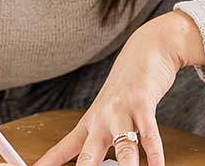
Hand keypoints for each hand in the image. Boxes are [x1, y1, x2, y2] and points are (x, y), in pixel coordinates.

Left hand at [33, 10, 204, 165]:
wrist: (146, 49)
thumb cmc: (127, 85)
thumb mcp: (109, 110)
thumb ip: (104, 136)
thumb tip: (101, 161)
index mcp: (91, 121)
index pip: (65, 148)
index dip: (49, 162)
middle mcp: (102, 119)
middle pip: (89, 155)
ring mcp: (122, 112)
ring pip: (124, 147)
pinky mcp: (142, 104)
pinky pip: (150, 135)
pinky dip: (155, 155)